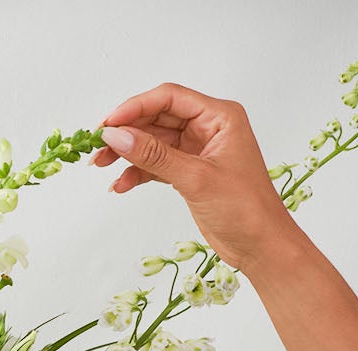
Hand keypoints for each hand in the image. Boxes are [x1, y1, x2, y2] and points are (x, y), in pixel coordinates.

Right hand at [95, 83, 296, 273]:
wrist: (260, 244)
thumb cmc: (243, 207)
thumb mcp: (195, 178)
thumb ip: (154, 155)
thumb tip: (117, 136)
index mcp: (219, 116)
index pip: (169, 98)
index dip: (135, 108)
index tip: (107, 125)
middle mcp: (208, 128)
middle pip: (157, 118)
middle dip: (127, 132)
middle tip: (97, 148)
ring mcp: (197, 150)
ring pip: (153, 143)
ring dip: (127, 154)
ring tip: (101, 167)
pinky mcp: (189, 173)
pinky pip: (156, 165)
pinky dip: (138, 173)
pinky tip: (121, 185)